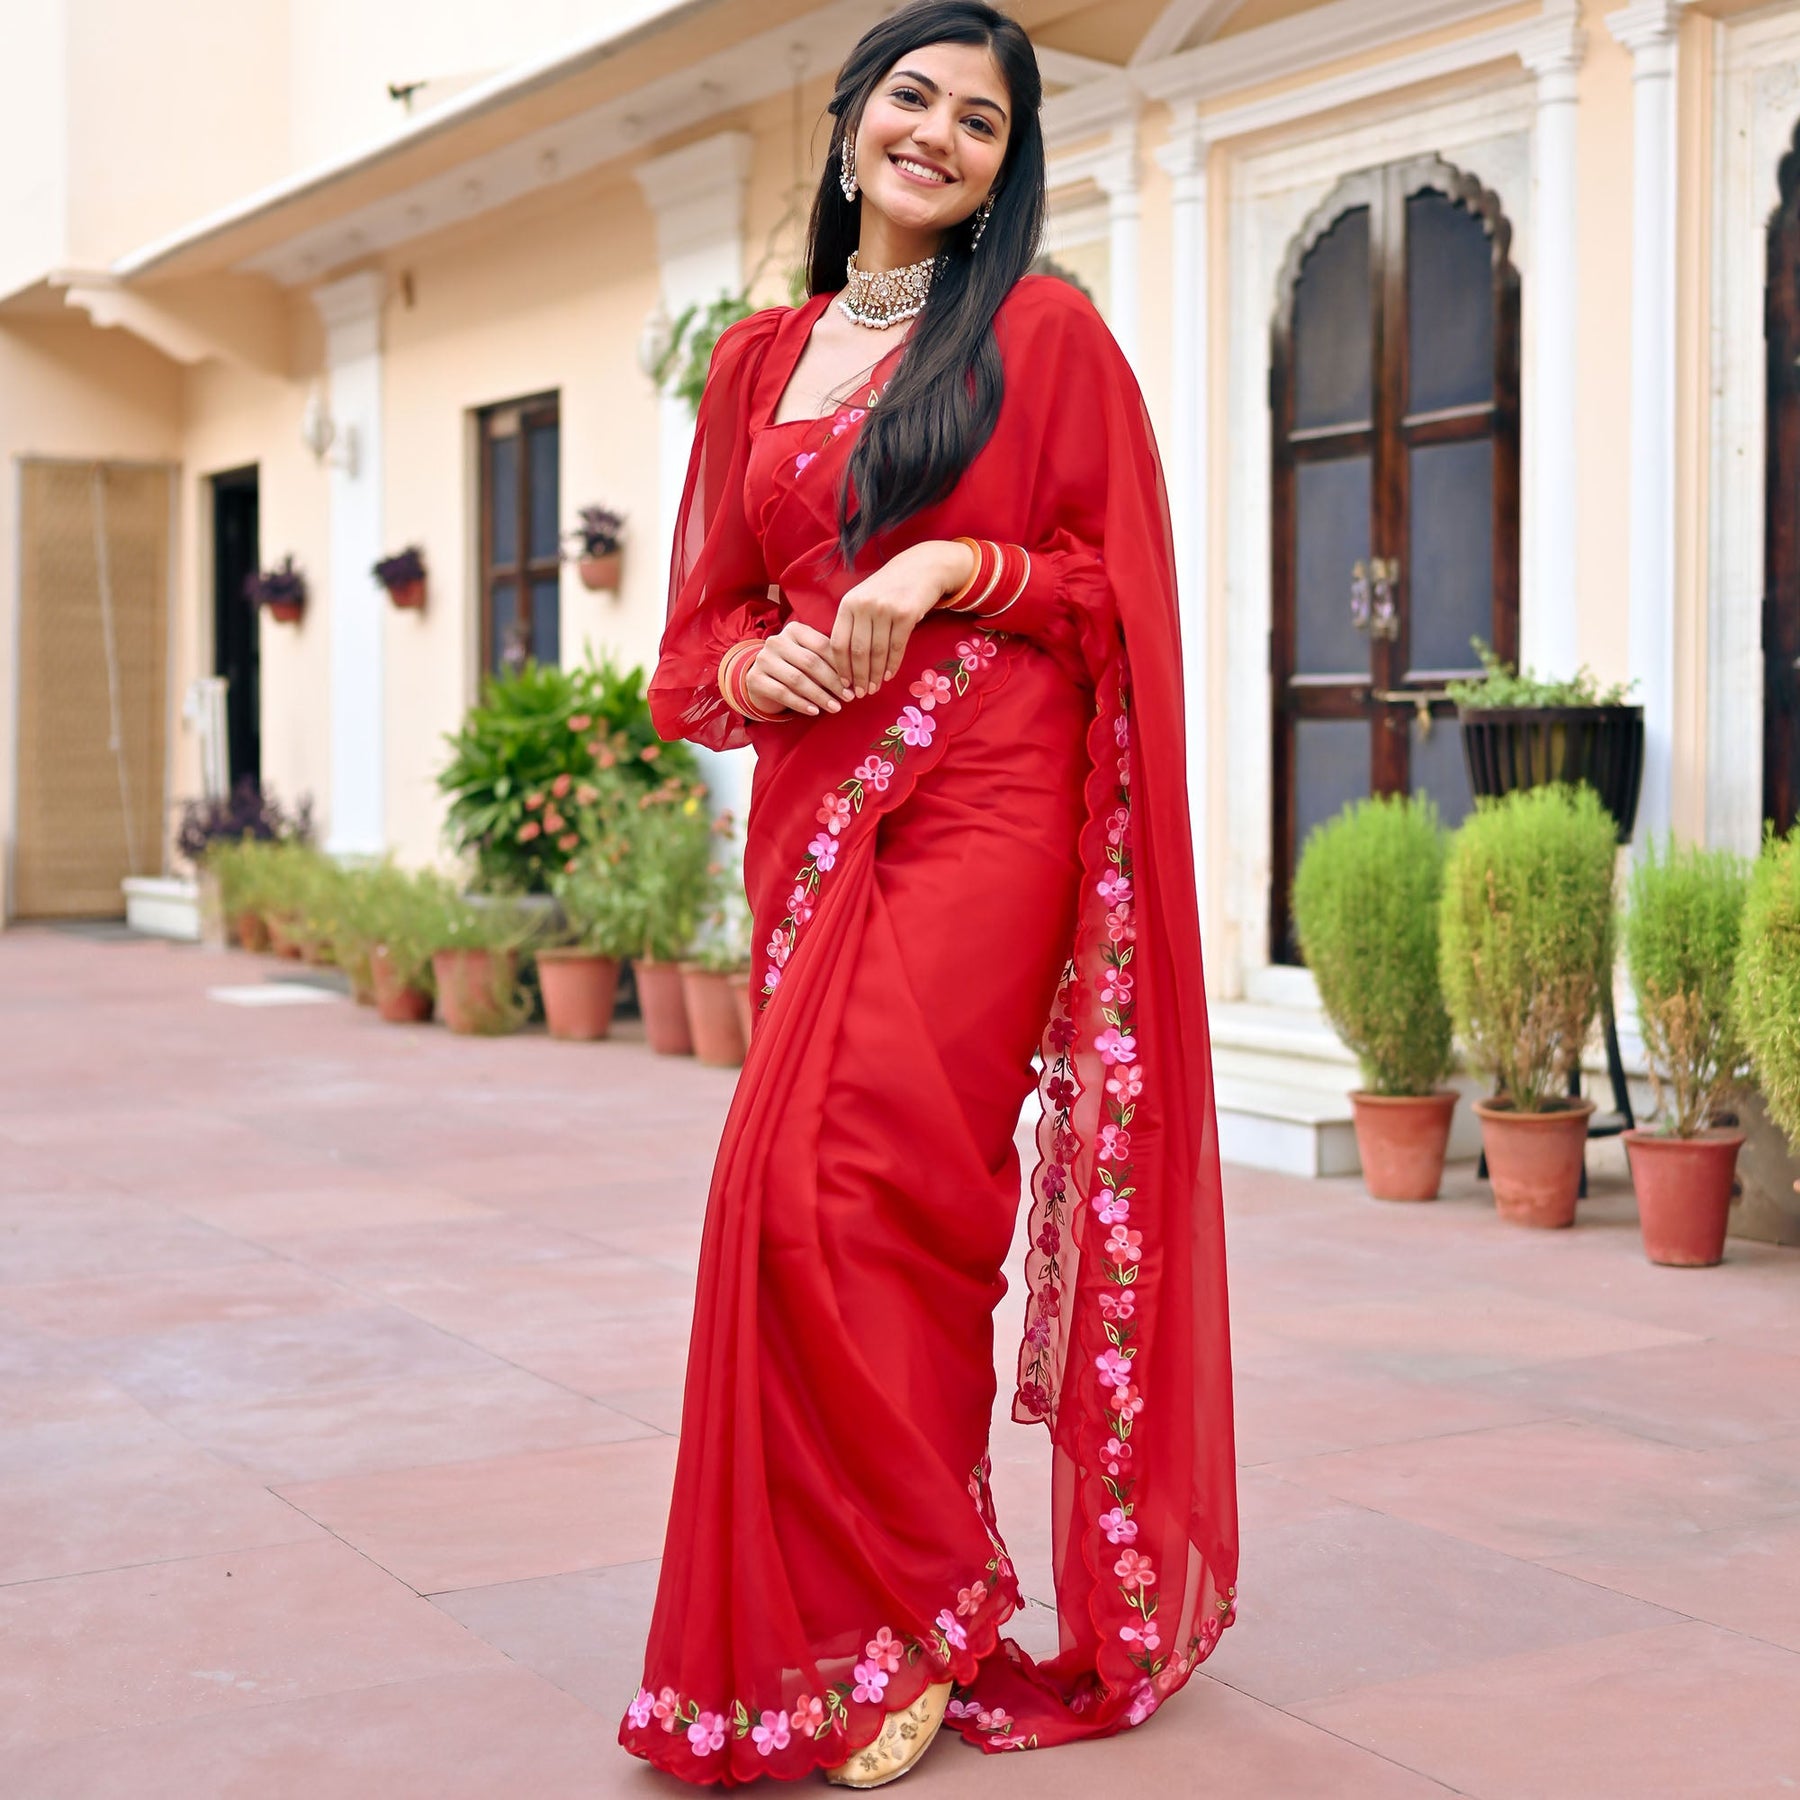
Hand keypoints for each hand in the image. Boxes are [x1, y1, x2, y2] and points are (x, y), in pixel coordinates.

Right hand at [744, 620, 854, 716]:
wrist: (762, 679)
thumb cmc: (795, 667)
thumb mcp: (810, 657)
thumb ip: (828, 662)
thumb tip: (856, 678)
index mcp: (794, 630)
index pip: (822, 645)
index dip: (840, 665)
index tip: (854, 682)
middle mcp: (776, 641)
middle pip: (811, 662)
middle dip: (833, 682)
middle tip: (848, 698)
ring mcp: (763, 659)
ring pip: (797, 679)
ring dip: (819, 696)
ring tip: (835, 707)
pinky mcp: (755, 678)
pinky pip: (782, 693)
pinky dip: (800, 704)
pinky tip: (815, 711)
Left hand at [830, 540, 977, 696]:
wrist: (922, 568)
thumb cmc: (889, 588)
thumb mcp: (864, 598)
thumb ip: (853, 623)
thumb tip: (844, 661)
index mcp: (848, 603)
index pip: (838, 642)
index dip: (841, 667)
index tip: (844, 683)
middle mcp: (864, 605)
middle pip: (857, 651)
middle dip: (858, 676)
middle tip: (860, 693)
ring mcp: (885, 609)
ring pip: (877, 652)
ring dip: (875, 674)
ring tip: (874, 688)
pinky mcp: (906, 614)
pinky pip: (897, 647)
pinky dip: (892, 665)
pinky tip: (888, 675)